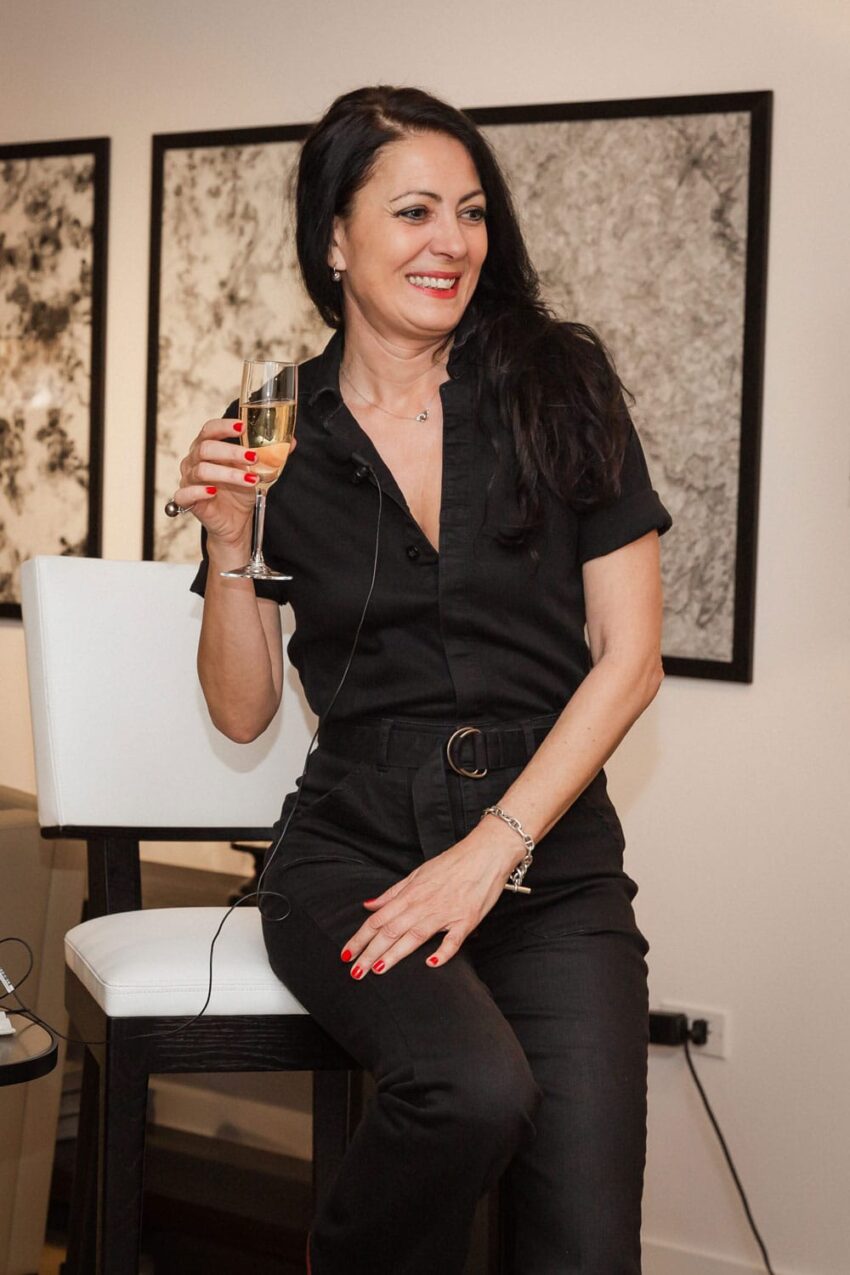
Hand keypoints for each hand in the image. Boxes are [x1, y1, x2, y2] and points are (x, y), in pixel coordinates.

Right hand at [173, 418, 296, 549]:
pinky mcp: (187, 500)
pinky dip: (199, 491)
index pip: (209, 429)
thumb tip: (291, 442)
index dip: (224, 426)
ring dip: (228, 473)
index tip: (242, 426)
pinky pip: (185, 493)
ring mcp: (189, 480)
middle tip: (253, 457)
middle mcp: (194, 461)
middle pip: (205, 448)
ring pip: (202, 470)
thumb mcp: (258, 471)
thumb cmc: (240, 492)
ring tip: (251, 479)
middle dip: (231, 451)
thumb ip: (271, 456)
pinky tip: (213, 491)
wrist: (235, 522)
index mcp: (207, 448)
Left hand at [340, 820, 523, 978]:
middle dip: (370, 953)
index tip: (346, 954)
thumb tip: (368, 905)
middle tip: (354, 973)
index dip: (360, 938)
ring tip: (377, 970)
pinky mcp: (467, 920)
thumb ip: (392, 893)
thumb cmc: (451, 864)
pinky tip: (431, 963)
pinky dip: (443, 951)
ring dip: (395, 954)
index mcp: (410, 894)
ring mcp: (445, 913)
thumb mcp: (417, 874)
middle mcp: (423, 904)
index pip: (378, 919)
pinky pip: (453, 939)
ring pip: (415, 936)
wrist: (485, 853)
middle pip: (391, 931)